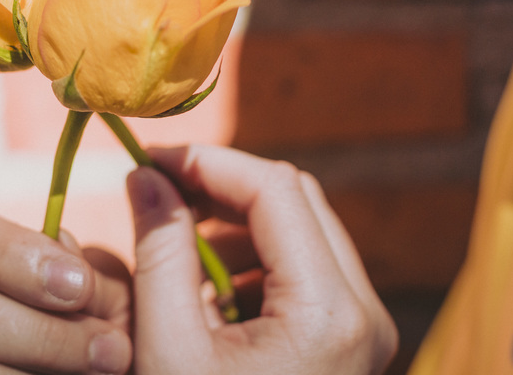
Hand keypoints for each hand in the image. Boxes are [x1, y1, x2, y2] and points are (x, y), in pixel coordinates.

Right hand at [0, 211, 132, 374]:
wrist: (69, 374)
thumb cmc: (78, 331)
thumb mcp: (83, 292)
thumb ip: (77, 266)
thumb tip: (65, 244)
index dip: (20, 258)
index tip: (81, 284)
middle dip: (40, 331)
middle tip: (109, 349)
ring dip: (39, 371)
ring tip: (101, 372)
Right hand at [126, 145, 396, 374]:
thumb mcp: (168, 352)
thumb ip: (158, 254)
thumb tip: (148, 178)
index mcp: (328, 311)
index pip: (274, 188)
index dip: (209, 162)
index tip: (151, 161)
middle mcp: (363, 311)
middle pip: (296, 199)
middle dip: (223, 188)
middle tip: (159, 194)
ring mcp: (364, 328)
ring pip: (302, 229)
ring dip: (236, 224)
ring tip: (175, 251)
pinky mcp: (349, 341)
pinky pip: (304, 270)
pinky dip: (253, 262)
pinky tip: (207, 292)